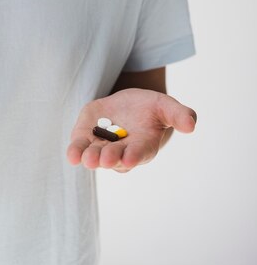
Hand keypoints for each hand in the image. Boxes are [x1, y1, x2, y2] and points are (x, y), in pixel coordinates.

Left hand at [67, 88, 196, 171]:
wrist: (126, 105)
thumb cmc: (150, 108)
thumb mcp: (165, 106)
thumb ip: (179, 115)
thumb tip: (191, 125)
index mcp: (143, 147)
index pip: (139, 154)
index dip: (134, 156)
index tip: (129, 159)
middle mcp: (121, 152)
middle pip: (115, 158)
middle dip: (110, 158)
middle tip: (105, 159)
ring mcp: (102, 147)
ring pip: (95, 157)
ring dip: (91, 158)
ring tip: (88, 159)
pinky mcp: (86, 139)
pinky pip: (80, 148)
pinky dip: (75, 152)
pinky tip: (73, 156)